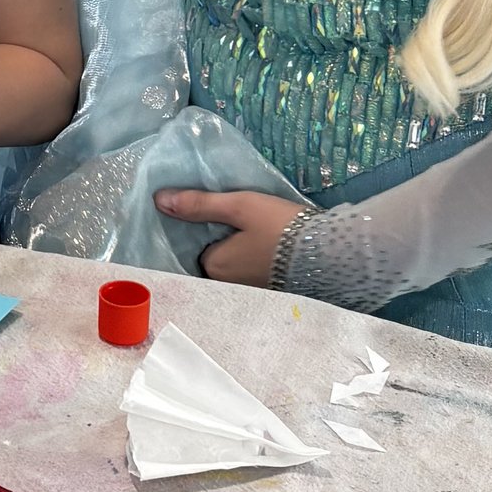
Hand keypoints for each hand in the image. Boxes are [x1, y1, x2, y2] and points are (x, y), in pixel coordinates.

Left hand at [156, 188, 303, 286]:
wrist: (332, 252)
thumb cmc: (280, 227)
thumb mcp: (239, 206)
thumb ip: (199, 204)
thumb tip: (159, 200)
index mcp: (216, 267)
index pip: (198, 248)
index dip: (205, 230)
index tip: (219, 216)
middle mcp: (228, 285)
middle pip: (215, 259)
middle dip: (221, 244)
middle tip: (238, 221)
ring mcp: (251, 291)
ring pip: (234, 267)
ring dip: (239, 252)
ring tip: (253, 230)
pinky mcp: (272, 290)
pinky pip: (252, 273)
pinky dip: (254, 260)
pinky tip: (266, 244)